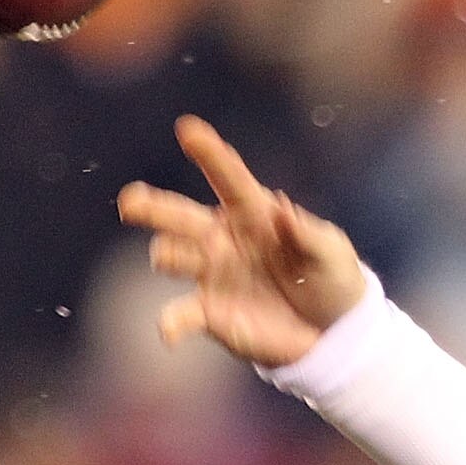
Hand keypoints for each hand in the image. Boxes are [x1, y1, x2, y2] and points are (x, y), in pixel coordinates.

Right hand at [116, 116, 364, 367]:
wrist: (333, 334)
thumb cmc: (333, 282)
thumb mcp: (332, 253)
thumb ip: (309, 233)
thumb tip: (282, 210)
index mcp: (254, 214)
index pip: (229, 179)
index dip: (210, 154)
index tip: (187, 129)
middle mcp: (223, 238)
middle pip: (180, 215)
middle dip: (153, 206)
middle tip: (132, 202)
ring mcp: (212, 274)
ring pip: (172, 256)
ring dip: (167, 255)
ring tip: (168, 257)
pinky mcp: (210, 313)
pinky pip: (181, 314)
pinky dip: (170, 322)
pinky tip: (168, 332)